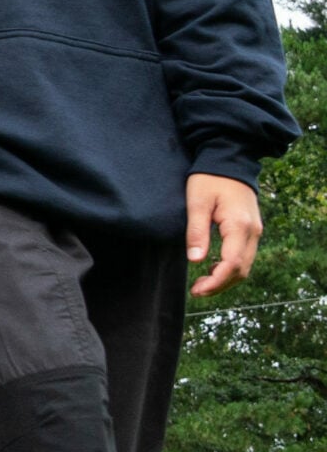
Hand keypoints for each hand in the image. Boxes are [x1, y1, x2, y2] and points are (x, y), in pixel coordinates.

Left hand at [186, 173, 262, 296]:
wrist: (228, 160)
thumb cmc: (209, 178)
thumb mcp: (197, 202)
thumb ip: (197, 231)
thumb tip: (196, 261)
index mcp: (239, 226)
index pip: (232, 264)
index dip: (215, 282)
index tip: (197, 290)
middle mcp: (252, 232)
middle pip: (241, 270)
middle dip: (220, 284)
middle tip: (197, 290)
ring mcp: (255, 231)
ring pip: (245, 265)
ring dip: (226, 278)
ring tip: (202, 283)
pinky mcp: (251, 229)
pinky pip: (244, 256)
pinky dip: (231, 267)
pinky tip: (213, 267)